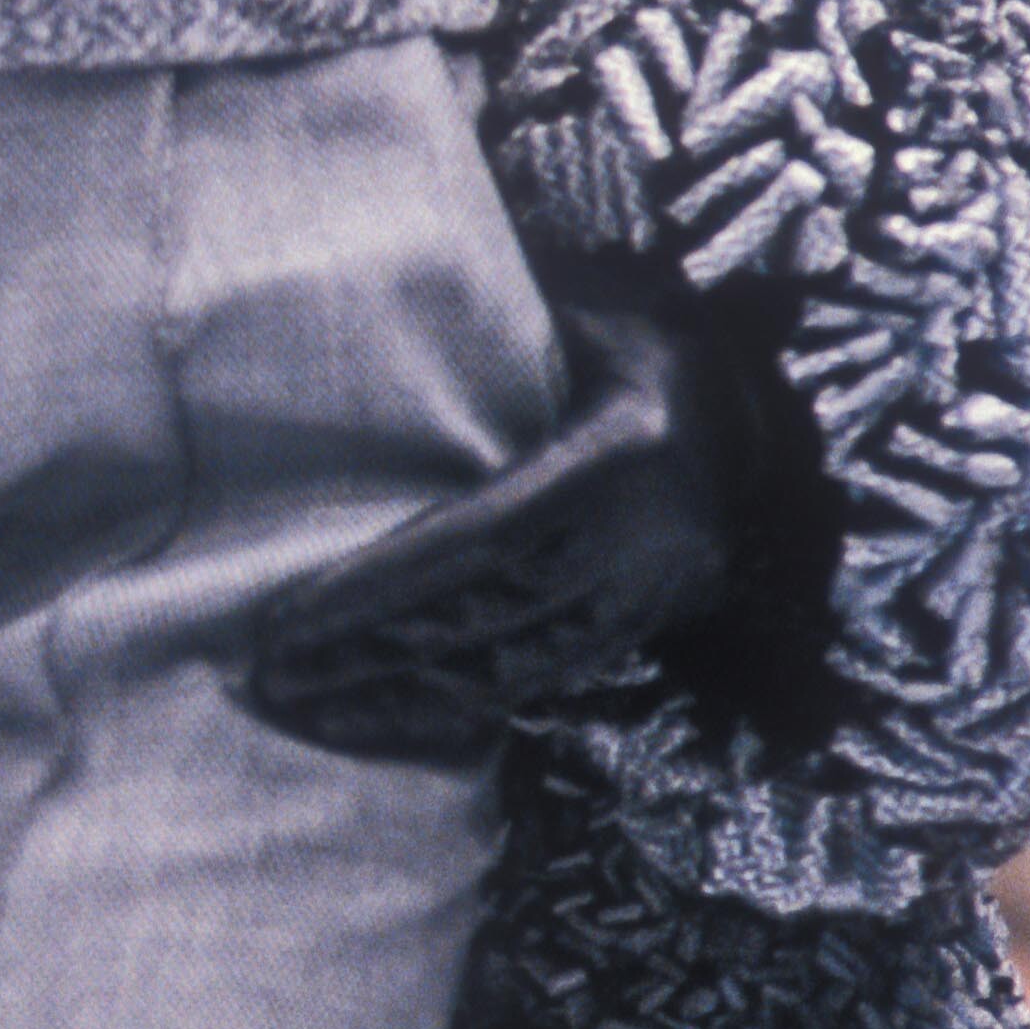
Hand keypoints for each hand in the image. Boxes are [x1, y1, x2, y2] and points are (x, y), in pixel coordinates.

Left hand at [233, 281, 770, 767]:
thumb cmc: (639, 338)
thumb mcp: (584, 315)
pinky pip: (546, 681)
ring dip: (401, 695)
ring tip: (305, 706)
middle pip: (483, 618)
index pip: (479, 540)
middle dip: (368, 653)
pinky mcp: (654, 626)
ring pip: (511, 667)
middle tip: (269, 677)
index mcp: (621, 454)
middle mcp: (645, 537)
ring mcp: (657, 593)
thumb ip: (502, 327)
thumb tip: (377, 312)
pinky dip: (460, 705)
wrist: (760, 397)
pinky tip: (384, 716)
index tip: (287, 617)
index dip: (379, 588)